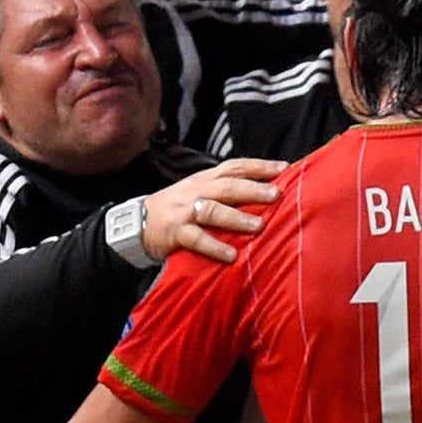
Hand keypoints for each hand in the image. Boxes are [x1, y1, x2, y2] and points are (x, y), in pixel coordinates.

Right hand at [145, 159, 284, 262]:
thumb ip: (227, 191)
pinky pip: (197, 239)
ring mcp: (186, 211)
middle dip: (253, 189)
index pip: (235, 167)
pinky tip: (232, 256)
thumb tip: (265, 192)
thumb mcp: (200, 192)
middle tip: (277, 194)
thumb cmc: (179, 208)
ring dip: (237, 217)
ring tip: (259, 225)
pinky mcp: (176, 232)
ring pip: (213, 210)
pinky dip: (215, 246)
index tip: (284, 168)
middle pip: (228, 186)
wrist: (137, 222)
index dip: (259, 166)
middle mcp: (197, 191)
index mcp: (206, 179)